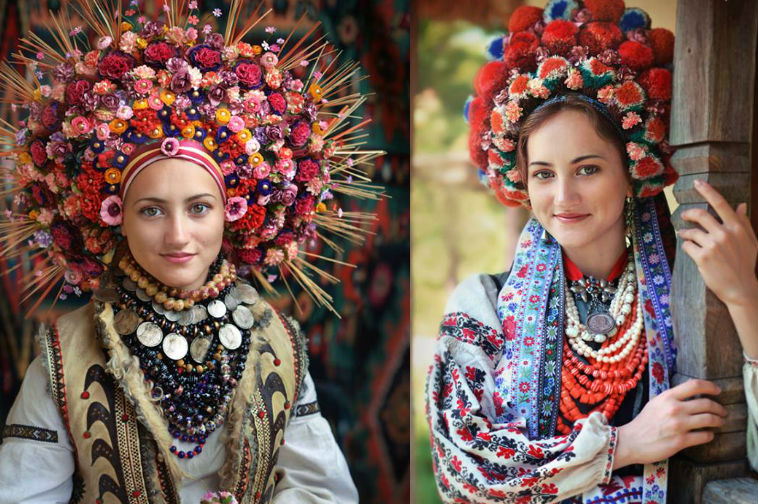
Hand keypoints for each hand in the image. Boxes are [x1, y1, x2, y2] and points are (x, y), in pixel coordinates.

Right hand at [613, 379, 725, 468]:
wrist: (630, 441)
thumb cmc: (643, 422)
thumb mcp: (655, 403)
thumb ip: (672, 398)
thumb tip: (691, 396)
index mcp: (667, 397)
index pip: (695, 385)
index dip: (710, 386)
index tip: (718, 390)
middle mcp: (674, 409)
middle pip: (706, 403)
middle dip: (719, 408)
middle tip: (723, 411)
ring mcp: (678, 425)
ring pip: (709, 420)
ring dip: (718, 421)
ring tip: (720, 422)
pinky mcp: (681, 441)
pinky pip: (704, 436)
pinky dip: (710, 435)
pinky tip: (708, 434)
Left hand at [678, 179, 757, 308]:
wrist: (740, 288)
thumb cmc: (745, 263)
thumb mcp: (750, 241)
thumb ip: (743, 223)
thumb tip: (741, 205)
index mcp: (737, 227)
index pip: (720, 204)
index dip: (708, 191)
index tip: (697, 183)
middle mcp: (725, 234)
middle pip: (700, 215)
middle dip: (688, 213)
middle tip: (684, 216)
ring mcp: (713, 245)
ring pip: (691, 231)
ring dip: (685, 232)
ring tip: (685, 235)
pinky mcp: (702, 257)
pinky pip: (687, 245)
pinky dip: (686, 246)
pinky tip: (690, 250)